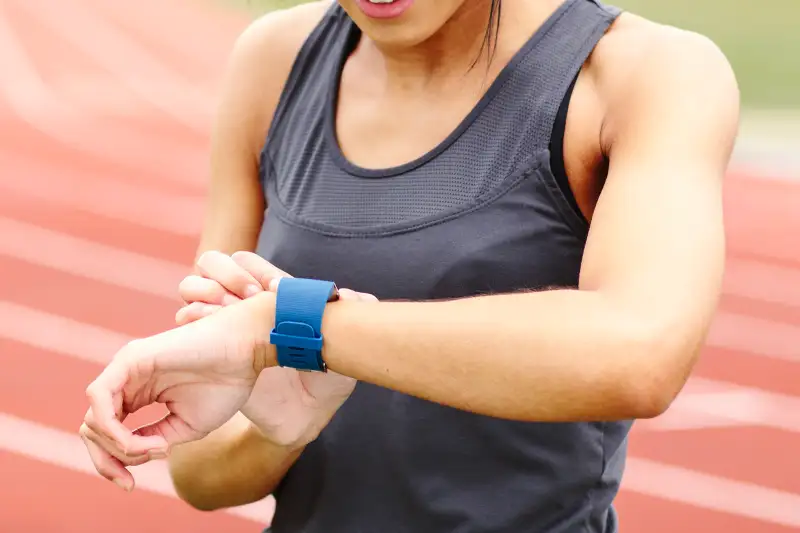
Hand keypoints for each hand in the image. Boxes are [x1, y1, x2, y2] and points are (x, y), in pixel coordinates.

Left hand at [79, 292, 274, 490]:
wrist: (245, 351)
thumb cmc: (224, 385)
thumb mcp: (186, 427)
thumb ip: (153, 440)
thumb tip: (129, 453)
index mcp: (141, 394)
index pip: (108, 433)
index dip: (112, 463)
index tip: (130, 485)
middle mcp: (128, 381)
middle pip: (93, 429)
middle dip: (105, 462)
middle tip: (127, 482)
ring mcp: (126, 369)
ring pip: (93, 419)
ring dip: (113, 447)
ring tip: (150, 450)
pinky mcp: (129, 359)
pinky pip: (99, 398)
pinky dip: (111, 428)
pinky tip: (135, 441)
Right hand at [175, 251, 374, 447]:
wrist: (307, 416)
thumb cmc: (329, 375)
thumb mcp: (346, 347)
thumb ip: (354, 318)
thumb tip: (354, 297)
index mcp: (277, 296)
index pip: (254, 264)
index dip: (259, 269)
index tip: (273, 288)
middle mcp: (246, 304)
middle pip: (218, 265)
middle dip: (228, 273)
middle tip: (247, 295)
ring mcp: (224, 324)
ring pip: (196, 286)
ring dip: (205, 289)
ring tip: (222, 306)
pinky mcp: (209, 349)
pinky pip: (187, 319)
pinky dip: (191, 315)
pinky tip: (202, 322)